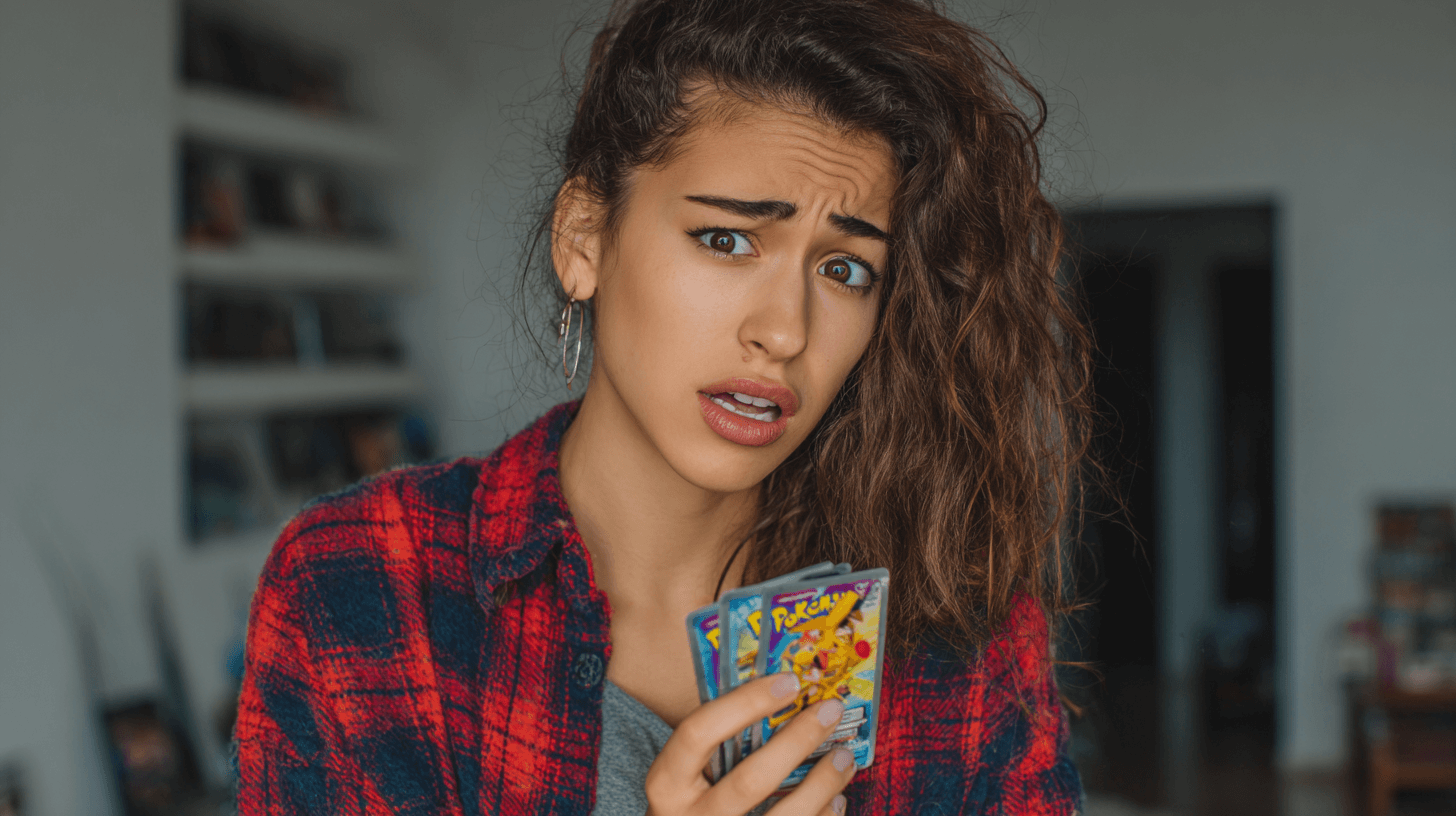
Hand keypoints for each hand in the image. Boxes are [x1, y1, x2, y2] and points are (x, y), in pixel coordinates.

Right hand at [644, 674, 856, 815]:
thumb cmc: (692, 805)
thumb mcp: (687, 776)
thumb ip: (720, 743)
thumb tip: (783, 694)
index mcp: (666, 784)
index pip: (698, 732)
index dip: (744, 703)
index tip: (789, 682)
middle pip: (751, 780)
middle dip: (798, 741)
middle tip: (831, 711)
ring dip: (822, 784)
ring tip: (843, 757)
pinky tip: (836, 799)